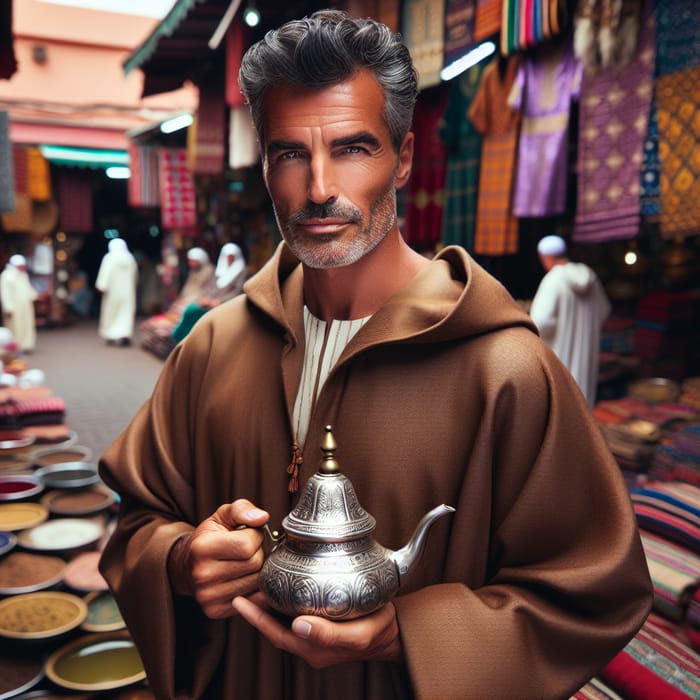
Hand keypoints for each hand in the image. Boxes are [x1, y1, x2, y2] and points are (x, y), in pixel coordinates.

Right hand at [168, 499, 268, 618]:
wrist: (188, 565)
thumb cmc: (210, 537)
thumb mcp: (222, 515)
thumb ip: (242, 509)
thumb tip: (263, 517)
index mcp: (202, 548)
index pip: (246, 545)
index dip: (255, 536)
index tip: (248, 534)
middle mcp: (202, 575)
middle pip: (254, 564)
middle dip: (259, 552)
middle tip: (249, 549)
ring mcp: (208, 596)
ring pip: (257, 582)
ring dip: (259, 570)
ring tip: (246, 562)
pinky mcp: (215, 610)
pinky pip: (254, 600)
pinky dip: (257, 588)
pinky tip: (247, 577)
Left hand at [232, 592, 401, 667]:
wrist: (394, 633)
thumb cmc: (379, 631)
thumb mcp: (360, 634)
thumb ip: (330, 634)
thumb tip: (298, 626)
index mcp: (314, 649)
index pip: (276, 634)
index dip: (256, 618)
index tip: (239, 600)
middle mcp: (310, 644)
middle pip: (274, 627)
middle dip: (256, 609)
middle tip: (242, 585)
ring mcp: (314, 635)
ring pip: (283, 620)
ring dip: (268, 605)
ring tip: (255, 583)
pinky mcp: (321, 624)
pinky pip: (295, 615)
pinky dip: (283, 602)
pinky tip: (282, 586)